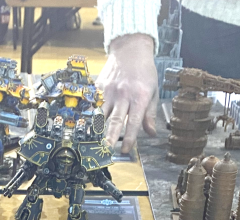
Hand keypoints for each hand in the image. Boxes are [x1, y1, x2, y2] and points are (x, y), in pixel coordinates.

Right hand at [97, 33, 157, 153]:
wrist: (131, 48)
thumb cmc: (144, 71)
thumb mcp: (153, 91)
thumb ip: (150, 114)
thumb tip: (151, 133)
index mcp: (140, 97)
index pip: (134, 122)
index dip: (130, 138)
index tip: (125, 149)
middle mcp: (124, 95)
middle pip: (116, 120)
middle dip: (111, 136)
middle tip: (106, 148)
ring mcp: (110, 90)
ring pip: (101, 113)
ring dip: (97, 127)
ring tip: (93, 139)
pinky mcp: (100, 86)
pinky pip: (94, 103)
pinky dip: (90, 114)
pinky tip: (86, 123)